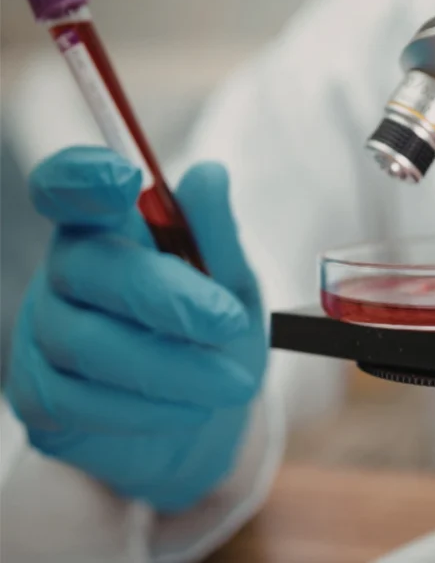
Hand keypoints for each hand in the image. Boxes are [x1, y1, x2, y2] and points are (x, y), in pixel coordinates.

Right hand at [5, 146, 266, 511]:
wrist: (212, 420)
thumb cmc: (216, 338)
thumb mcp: (234, 285)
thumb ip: (217, 237)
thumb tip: (209, 175)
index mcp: (108, 230)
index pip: (67, 188)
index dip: (81, 178)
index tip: (124, 179)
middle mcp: (65, 275)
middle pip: (86, 266)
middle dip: (163, 295)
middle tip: (230, 322)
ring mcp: (42, 336)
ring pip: (85, 343)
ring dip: (170, 367)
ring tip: (231, 382)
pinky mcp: (38, 400)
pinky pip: (77, 402)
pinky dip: (145, 409)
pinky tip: (190, 411)